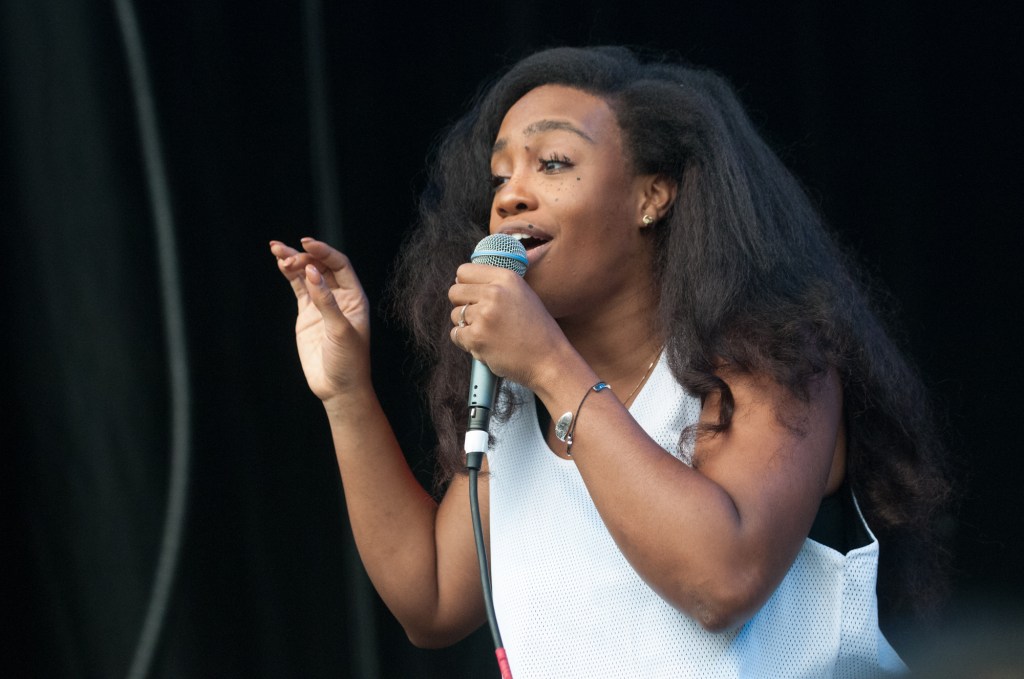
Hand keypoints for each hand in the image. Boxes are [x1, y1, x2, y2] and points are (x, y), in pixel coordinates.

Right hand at [270, 238, 370, 401]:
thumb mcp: (340, 330)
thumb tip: (312, 272)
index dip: (324, 251)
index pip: (340, 265)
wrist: (338, 388)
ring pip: (307, 275)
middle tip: (287, 257)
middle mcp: (340, 297)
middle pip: (321, 266)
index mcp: (355, 297)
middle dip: (304, 257)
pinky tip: (280, 263)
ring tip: (275, 248)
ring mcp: (322, 304)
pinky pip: (298, 289)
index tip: (306, 243)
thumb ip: (326, 301)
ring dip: (293, 260)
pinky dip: (289, 275)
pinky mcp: (308, 314)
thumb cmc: (348, 361)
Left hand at [448, 262, 570, 390]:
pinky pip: (456, 334)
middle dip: (462, 305)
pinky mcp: (476, 337)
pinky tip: (486, 345)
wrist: (549, 360)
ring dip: (466, 325)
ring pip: (456, 315)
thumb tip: (460, 279)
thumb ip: (497, 286)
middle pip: (455, 291)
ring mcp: (484, 315)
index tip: (472, 296)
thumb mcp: (523, 295)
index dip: (465, 285)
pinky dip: (466, 342)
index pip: (464, 271)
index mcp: (506, 278)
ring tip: (489, 334)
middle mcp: (494, 292)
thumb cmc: (537, 331)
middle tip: (480, 318)